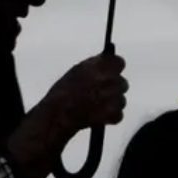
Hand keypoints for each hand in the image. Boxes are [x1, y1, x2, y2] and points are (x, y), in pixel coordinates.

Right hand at [8, 52, 127, 177]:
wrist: (56, 116)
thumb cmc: (62, 92)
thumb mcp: (77, 70)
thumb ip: (95, 64)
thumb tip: (107, 59)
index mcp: (100, 67)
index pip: (120, 62)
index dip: (114, 69)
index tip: (109, 73)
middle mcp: (110, 80)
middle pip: (122, 83)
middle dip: (113, 88)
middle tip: (99, 95)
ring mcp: (113, 98)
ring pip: (121, 99)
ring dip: (112, 104)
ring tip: (95, 108)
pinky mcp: (113, 114)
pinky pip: (118, 115)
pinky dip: (110, 118)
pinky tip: (98, 118)